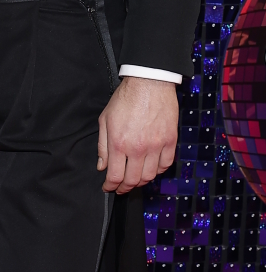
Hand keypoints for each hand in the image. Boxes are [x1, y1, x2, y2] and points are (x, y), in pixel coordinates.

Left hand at [97, 77, 178, 194]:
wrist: (149, 83)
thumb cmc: (125, 99)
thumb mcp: (105, 121)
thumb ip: (103, 146)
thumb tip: (102, 166)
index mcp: (119, 144)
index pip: (115, 176)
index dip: (110, 186)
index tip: (108, 188)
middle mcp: (138, 148)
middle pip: (133, 180)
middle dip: (124, 188)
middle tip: (120, 188)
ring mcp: (156, 145)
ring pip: (150, 175)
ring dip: (141, 181)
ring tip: (135, 179)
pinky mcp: (170, 140)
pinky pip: (166, 164)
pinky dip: (159, 170)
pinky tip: (152, 168)